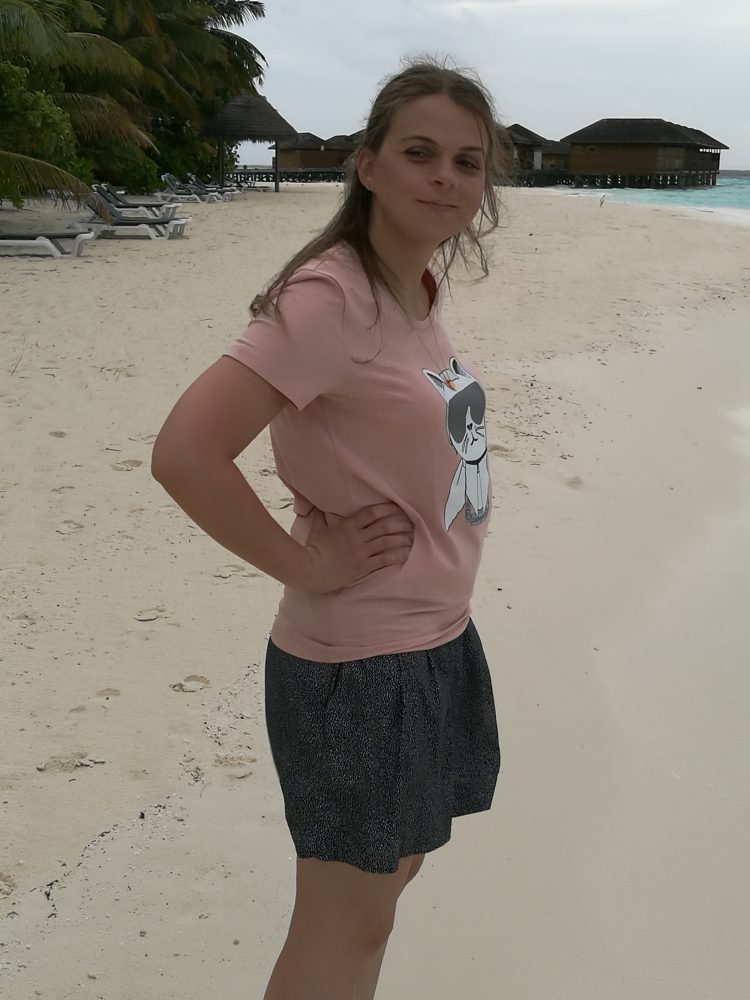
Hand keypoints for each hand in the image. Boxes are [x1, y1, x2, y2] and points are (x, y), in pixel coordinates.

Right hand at [299, 502, 413, 593]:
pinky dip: (396, 556)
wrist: (309, 571)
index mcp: (347, 526)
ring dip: (401, 539)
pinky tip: (405, 554)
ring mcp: (360, 553)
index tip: (398, 507)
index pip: (371, 513)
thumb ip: (320, 516)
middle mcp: (356, 537)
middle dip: (399, 523)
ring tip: (411, 537)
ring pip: (387, 542)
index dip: (386, 508)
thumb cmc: (312, 549)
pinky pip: (384, 560)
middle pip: (384, 526)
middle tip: (410, 522)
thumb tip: (317, 505)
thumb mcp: (316, 529)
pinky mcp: (363, 567)